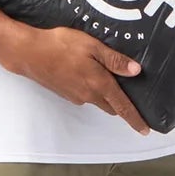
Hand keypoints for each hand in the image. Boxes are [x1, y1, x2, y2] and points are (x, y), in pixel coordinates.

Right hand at [7, 26, 150, 134]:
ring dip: (105, 95)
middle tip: (130, 95)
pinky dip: (90, 88)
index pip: (123, 107)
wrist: (29, 53)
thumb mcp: (92, 46)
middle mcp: (89, 95)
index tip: (145, 129)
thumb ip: (114, 60)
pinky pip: (84, 95)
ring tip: (104, 76)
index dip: (135, 119)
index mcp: (99, 84)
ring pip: (97, 100)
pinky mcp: (65, 93)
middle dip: (122, 105)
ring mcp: (76, 96)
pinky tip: (85, 72)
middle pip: (112, 106)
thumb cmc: (60, 46)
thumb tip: (135, 71)